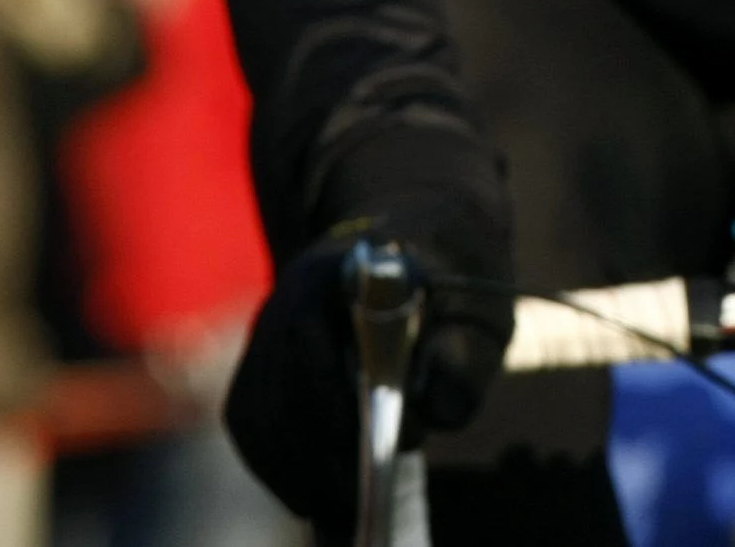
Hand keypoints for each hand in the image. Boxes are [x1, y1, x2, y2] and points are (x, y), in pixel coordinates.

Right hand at [223, 130, 513, 537]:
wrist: (420, 235)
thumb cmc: (457, 275)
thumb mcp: (483, 306)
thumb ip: (467, 353)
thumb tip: (439, 411)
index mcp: (349, 269)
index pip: (323, 337)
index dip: (344, 396)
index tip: (394, 437)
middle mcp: (294, 295)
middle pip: (287, 385)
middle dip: (323, 447)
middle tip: (366, 487)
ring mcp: (270, 327)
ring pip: (263, 409)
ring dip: (297, 465)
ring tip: (345, 500)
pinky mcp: (260, 360)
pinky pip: (251, 418)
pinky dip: (276, 461)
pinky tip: (311, 491)